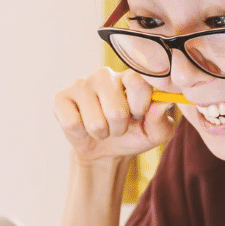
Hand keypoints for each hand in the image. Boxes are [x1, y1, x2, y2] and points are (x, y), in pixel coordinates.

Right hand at [53, 67, 175, 162]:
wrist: (105, 150)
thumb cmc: (134, 135)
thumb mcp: (155, 133)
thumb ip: (161, 119)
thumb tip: (163, 103)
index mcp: (131, 77)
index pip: (138, 82)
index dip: (140, 106)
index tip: (139, 114)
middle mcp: (105, 75)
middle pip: (116, 110)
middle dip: (120, 128)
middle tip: (118, 126)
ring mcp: (81, 84)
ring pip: (95, 121)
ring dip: (102, 133)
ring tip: (102, 127)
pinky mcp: (61, 97)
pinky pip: (72, 123)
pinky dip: (81, 133)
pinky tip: (83, 126)